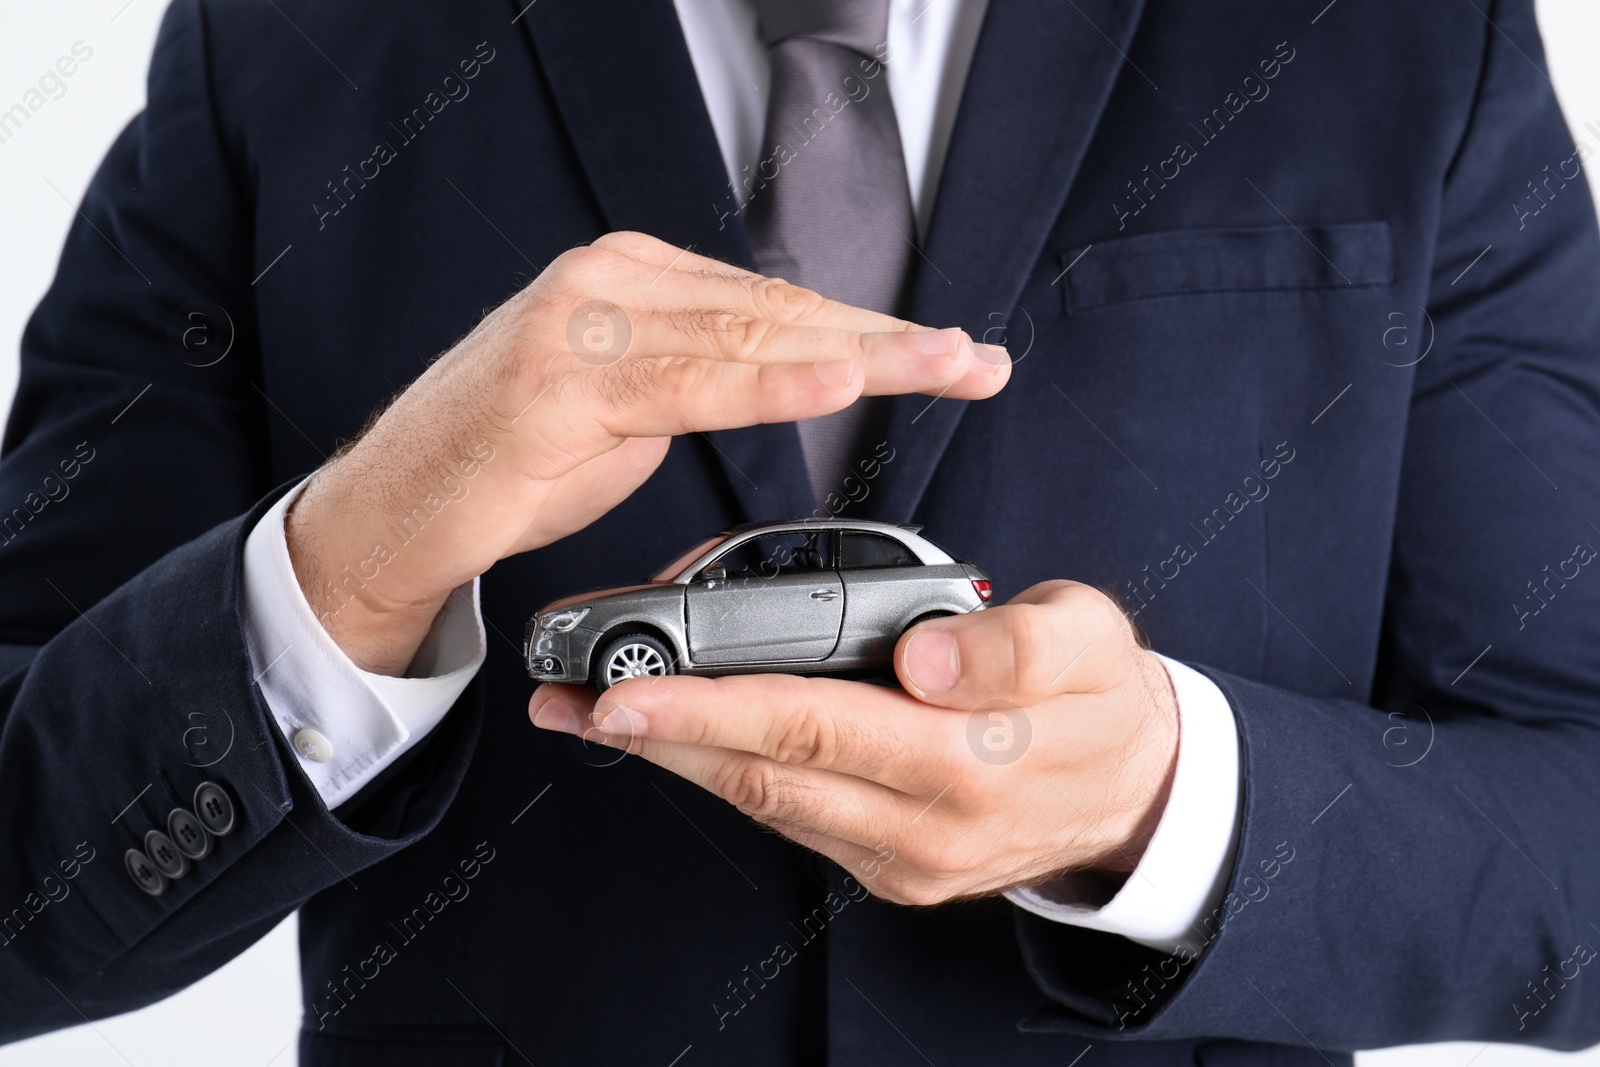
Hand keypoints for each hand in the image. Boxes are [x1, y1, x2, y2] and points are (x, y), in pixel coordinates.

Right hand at [286, 232, 1008, 673]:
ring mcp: (583, 321)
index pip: (776, 303)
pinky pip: (691, 384)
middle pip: (780, 310)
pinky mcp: (562, 380)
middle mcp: (611, 279)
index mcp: (633, 278)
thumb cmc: (506, 465)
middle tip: (976, 360)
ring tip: (944, 365)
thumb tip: (774, 372)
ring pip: (750, 336)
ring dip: (861, 354)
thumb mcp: (624, 412)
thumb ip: (697, 379)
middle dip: (890, 341)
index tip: (948, 354)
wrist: (390, 511)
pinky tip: (840, 378)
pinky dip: (773, 384)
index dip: (872, 331)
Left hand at [528, 580, 1179, 904]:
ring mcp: (902, 859)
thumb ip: (1013, 647)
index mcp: (968, 758)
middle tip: (569, 699)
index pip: (813, 726)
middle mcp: (923, 826)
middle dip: (658, 736)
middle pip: (764, 775)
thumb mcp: (1092, 640)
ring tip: (597, 713)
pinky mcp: (891, 869)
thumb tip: (924, 657)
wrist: (1138, 790)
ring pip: (766, 804)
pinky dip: (730, 778)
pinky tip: (682, 742)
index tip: (629, 689)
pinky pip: (794, 821)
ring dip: (677, 759)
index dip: (711, 708)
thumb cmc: (1104, 697)